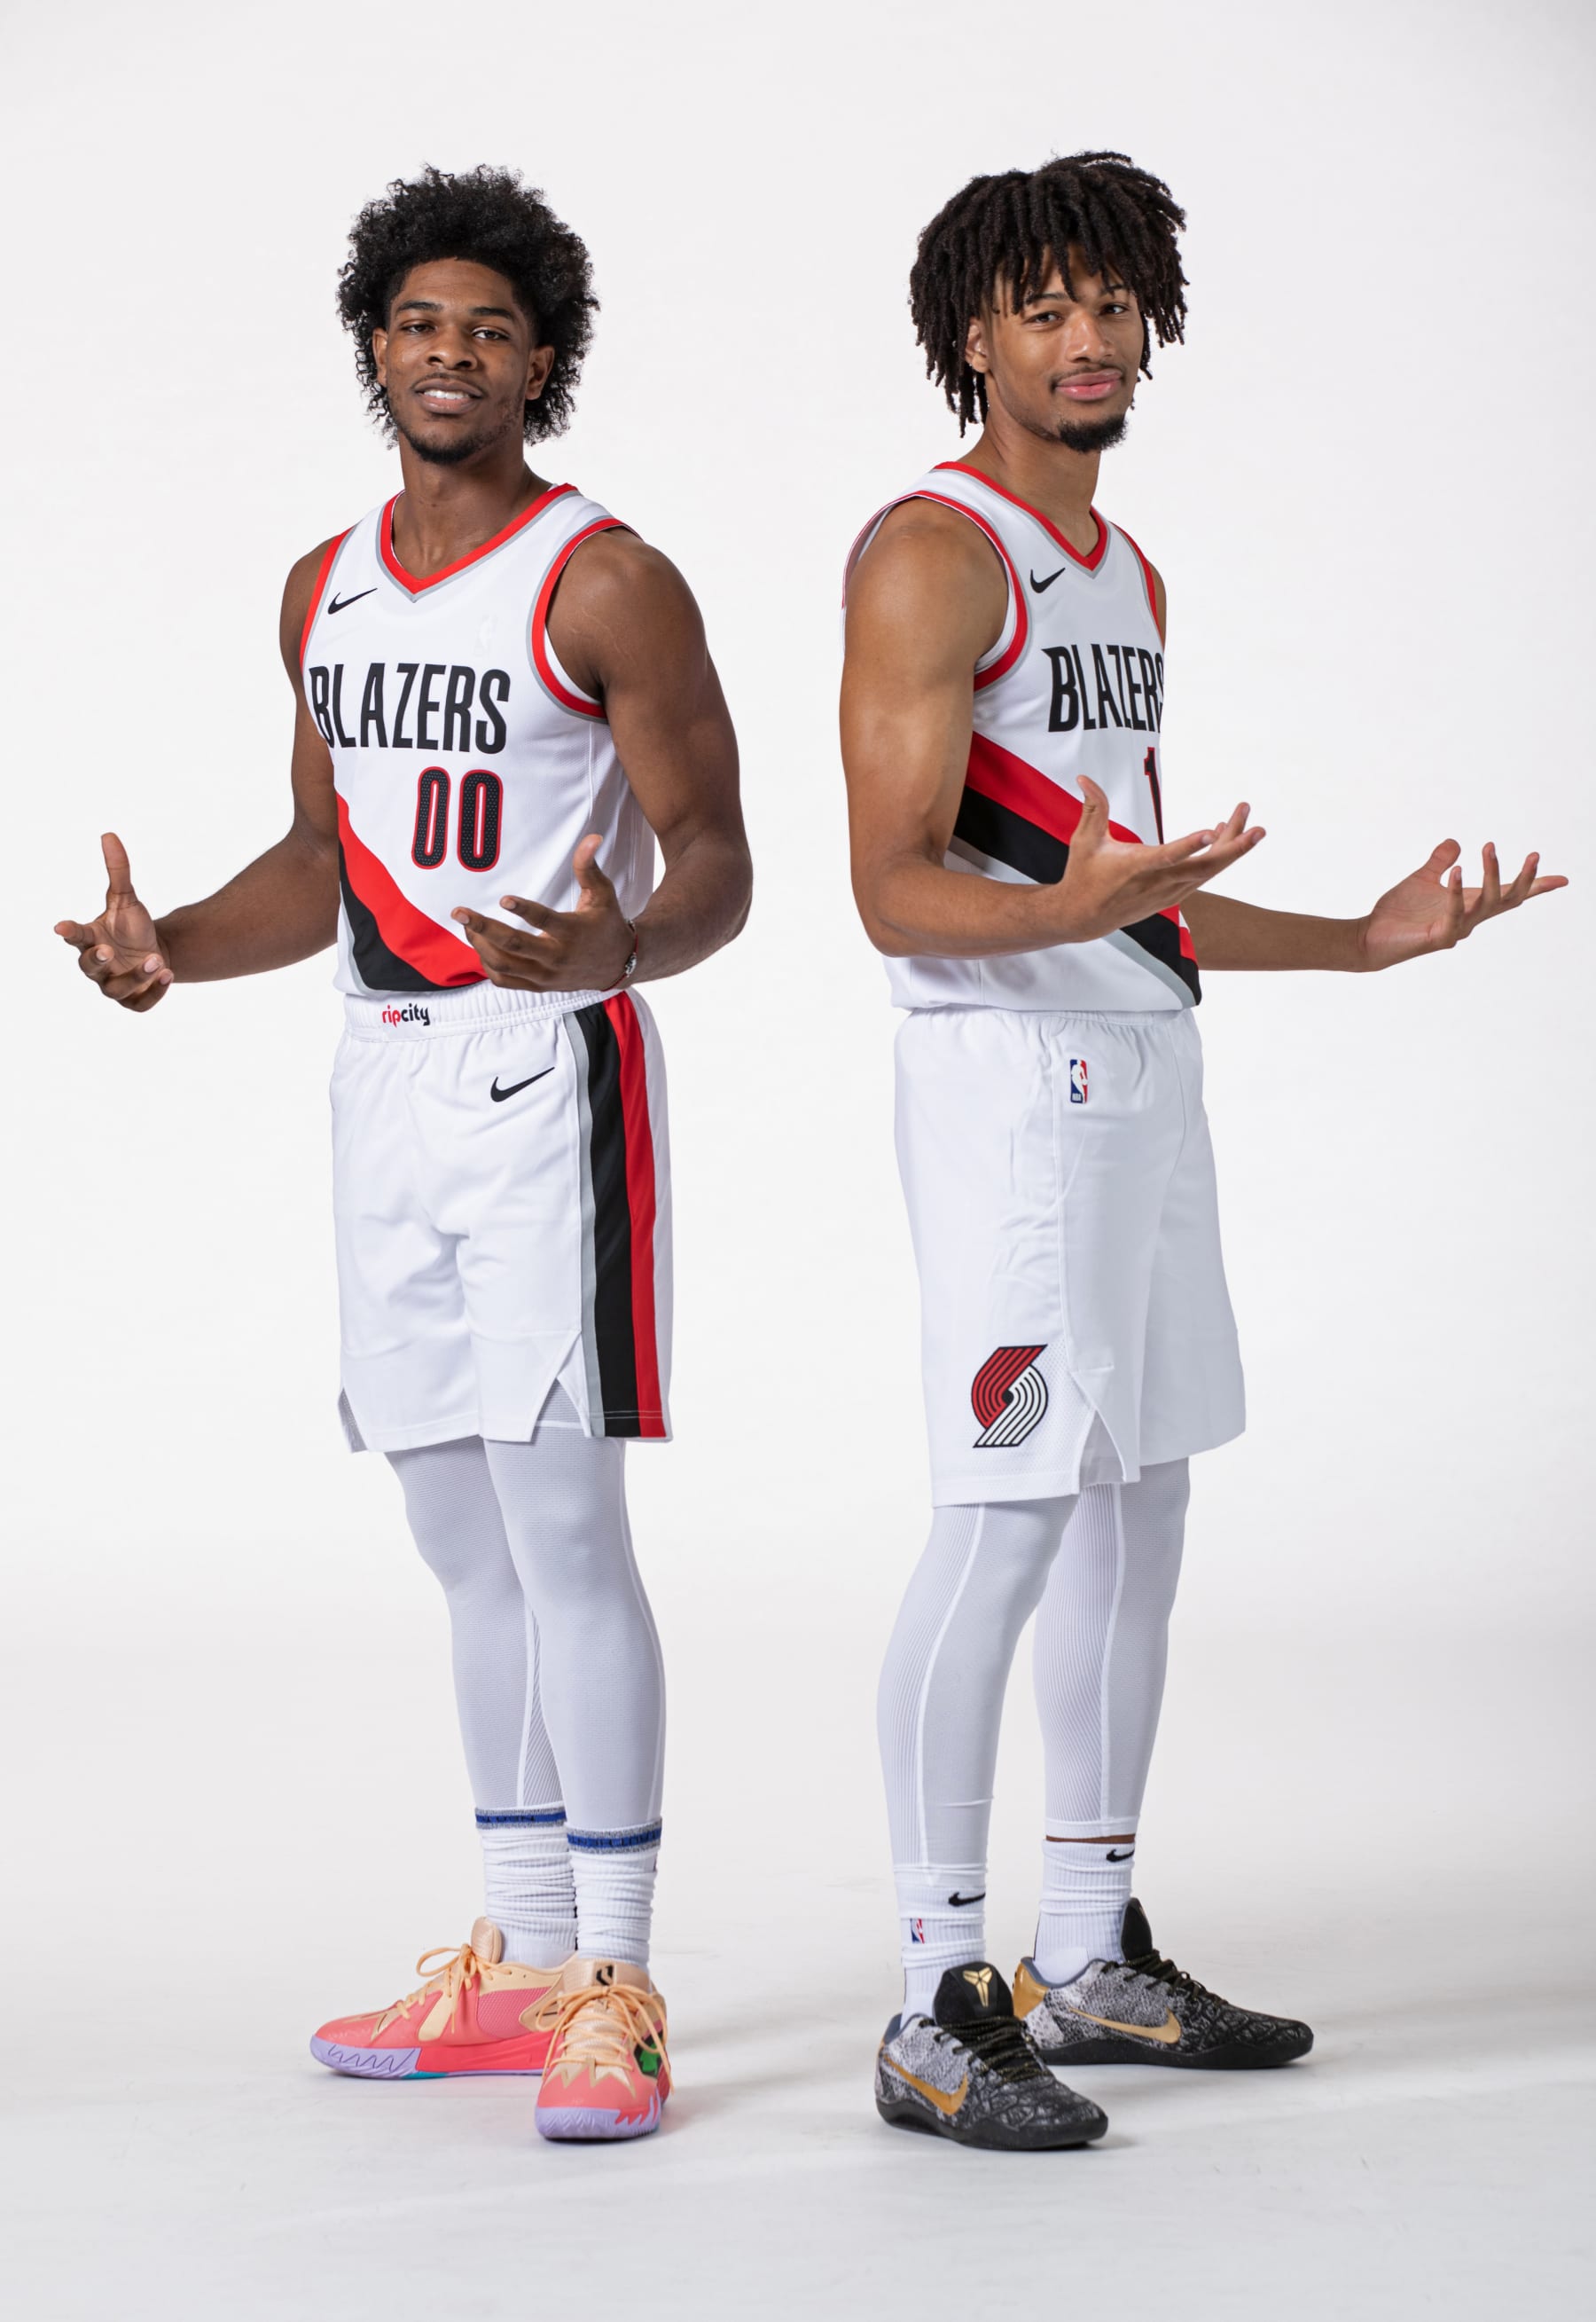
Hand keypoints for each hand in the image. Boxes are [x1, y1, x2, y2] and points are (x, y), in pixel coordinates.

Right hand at [54, 834, 172, 1010]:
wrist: (157, 953)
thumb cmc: (133, 926)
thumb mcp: (126, 899)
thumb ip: (118, 871)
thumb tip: (109, 835)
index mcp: (92, 939)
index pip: (75, 936)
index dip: (68, 932)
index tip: (59, 927)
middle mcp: (99, 965)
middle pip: (88, 967)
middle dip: (98, 960)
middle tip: (110, 951)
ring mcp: (114, 985)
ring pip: (116, 988)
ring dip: (136, 975)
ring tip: (156, 961)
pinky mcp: (133, 1001)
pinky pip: (139, 1004)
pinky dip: (153, 993)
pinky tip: (167, 976)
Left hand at [451, 834, 635, 991]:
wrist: (618, 965)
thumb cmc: (607, 924)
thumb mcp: (603, 894)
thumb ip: (589, 867)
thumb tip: (591, 838)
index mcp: (573, 933)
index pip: (545, 921)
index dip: (524, 910)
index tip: (504, 898)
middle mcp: (557, 957)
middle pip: (514, 946)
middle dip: (483, 928)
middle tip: (459, 912)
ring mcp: (546, 975)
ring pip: (504, 965)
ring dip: (480, 945)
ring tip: (467, 924)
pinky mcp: (539, 986)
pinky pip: (506, 980)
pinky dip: (488, 965)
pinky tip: (481, 946)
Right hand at [1052, 783, 1264, 941]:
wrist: (1085, 917)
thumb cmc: (1084, 875)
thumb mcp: (1085, 841)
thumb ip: (1093, 807)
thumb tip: (1084, 777)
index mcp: (1137, 867)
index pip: (1168, 857)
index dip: (1190, 845)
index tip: (1211, 831)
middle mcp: (1159, 882)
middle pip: (1205, 868)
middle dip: (1235, 847)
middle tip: (1258, 828)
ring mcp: (1170, 891)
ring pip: (1209, 869)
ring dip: (1231, 845)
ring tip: (1243, 814)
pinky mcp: (1174, 894)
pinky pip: (1203, 874)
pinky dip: (1217, 855)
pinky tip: (1222, 832)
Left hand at [1357, 840, 1567, 969]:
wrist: (1369, 937)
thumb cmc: (1398, 913)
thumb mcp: (1422, 879)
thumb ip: (1440, 862)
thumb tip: (1454, 842)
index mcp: (1469, 904)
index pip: (1509, 895)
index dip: (1535, 887)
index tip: (1562, 878)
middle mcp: (1469, 918)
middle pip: (1509, 900)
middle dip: (1525, 879)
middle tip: (1534, 854)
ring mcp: (1456, 929)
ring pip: (1487, 904)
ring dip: (1492, 875)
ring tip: (1489, 847)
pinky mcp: (1438, 937)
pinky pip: (1454, 913)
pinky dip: (1456, 891)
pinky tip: (1456, 870)